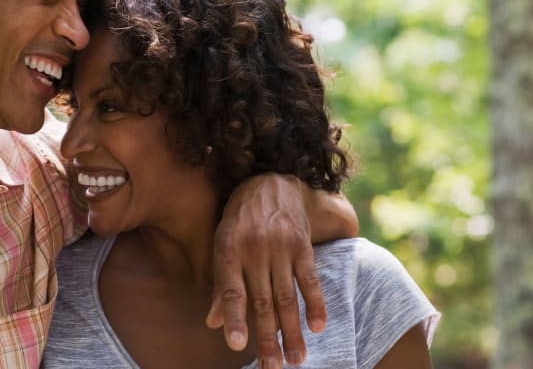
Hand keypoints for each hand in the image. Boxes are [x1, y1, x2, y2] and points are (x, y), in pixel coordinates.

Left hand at [207, 173, 326, 366]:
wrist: (272, 182)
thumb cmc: (240, 220)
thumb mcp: (222, 244)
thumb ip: (221, 285)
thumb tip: (214, 324)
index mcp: (228, 250)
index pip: (231, 291)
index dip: (234, 319)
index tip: (237, 346)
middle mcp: (254, 250)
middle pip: (262, 301)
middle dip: (268, 338)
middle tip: (272, 368)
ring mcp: (280, 247)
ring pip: (287, 297)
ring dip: (292, 331)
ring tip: (296, 359)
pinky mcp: (302, 246)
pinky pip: (309, 279)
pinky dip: (315, 304)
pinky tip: (318, 327)